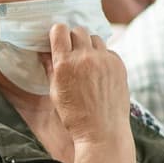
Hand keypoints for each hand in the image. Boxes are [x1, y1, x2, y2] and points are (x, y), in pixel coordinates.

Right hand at [49, 25, 130, 143]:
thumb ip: (50, 67)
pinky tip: (100, 73)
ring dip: (89, 46)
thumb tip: (44, 51)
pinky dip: (103, 57)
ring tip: (87, 62)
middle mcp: (85, 58)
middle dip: (73, 38)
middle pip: (78, 30)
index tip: (58, 40)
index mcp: (65, 63)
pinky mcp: (119, 65)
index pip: (60, 30)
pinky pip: (108, 51)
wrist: (103, 132)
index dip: (57, 33)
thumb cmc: (74, 115)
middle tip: (72, 52)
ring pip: (95, 38)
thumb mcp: (55, 92)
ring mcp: (104, 60)